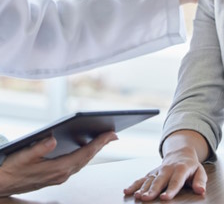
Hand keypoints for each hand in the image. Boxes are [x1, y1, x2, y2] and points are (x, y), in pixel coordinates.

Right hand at [0, 131, 117, 196]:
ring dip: (95, 150)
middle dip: (102, 145)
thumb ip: (38, 148)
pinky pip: (76, 164)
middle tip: (114, 134)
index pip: (84, 154)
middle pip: (87, 157)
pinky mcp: (56, 177)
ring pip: (83, 161)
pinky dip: (85, 154)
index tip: (112, 134)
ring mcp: (59, 177)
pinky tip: (88, 148)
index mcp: (57, 169)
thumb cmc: (10, 169)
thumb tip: (54, 139)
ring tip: (106, 139)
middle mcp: (62, 175)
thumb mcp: (21, 157)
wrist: (0, 186)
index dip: (100, 143)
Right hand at [124, 147, 206, 200]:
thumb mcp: (199, 170)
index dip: (170, 189)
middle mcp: (168, 169)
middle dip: (153, 189)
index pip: (176, 180)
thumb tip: (200, 190)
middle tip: (146, 198)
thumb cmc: (190, 166)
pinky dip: (134, 184)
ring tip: (137, 197)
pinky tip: (127, 191)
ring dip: (142, 188)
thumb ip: (200, 180)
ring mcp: (158, 170)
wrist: (180, 152)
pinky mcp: (152, 172)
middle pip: (160, 180)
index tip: (164, 198)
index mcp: (181, 168)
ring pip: (149, 179)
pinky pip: (142, 178)